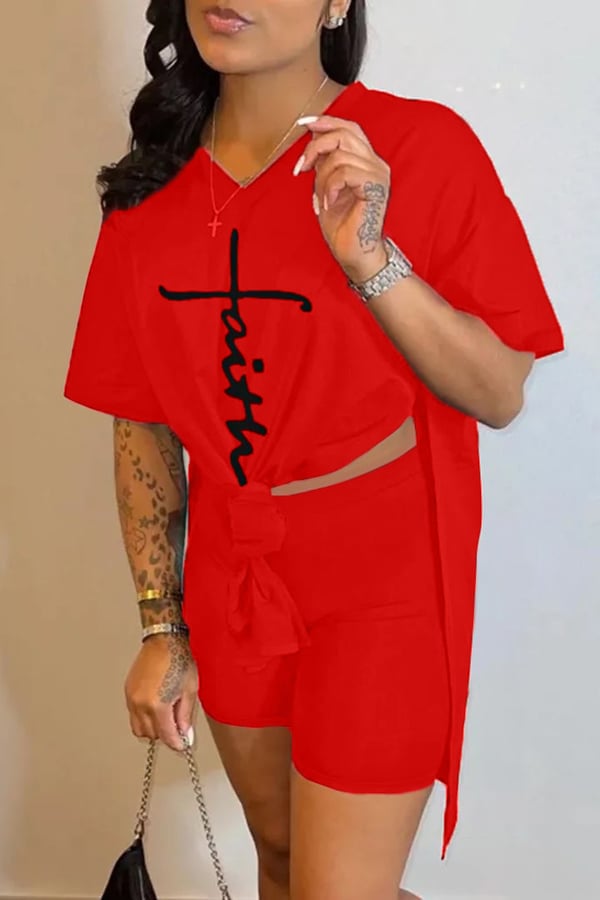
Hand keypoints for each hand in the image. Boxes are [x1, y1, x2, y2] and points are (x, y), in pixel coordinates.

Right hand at [125, 634, 198, 751]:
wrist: (164, 641)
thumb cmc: (179, 660)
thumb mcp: (190, 690)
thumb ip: (185, 716)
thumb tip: (185, 735)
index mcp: (157, 705)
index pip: (166, 736)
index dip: (177, 744)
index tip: (183, 745)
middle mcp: (140, 704)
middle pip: (151, 735)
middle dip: (165, 735)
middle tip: (177, 726)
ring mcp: (131, 698)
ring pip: (138, 728)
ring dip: (152, 729)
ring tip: (166, 717)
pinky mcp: (128, 692)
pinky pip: (133, 715)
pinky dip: (144, 717)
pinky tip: (156, 707)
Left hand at [294, 114, 390, 283]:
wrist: (354, 253)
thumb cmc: (342, 226)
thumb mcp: (326, 186)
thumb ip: (324, 163)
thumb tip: (313, 140)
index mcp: (366, 161)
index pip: (349, 128)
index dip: (326, 121)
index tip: (304, 123)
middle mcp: (376, 164)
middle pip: (344, 133)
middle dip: (316, 147)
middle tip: (301, 168)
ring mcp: (378, 174)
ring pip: (340, 155)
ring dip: (321, 178)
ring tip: (321, 199)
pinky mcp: (376, 187)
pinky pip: (345, 172)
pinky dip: (330, 187)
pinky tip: (328, 203)